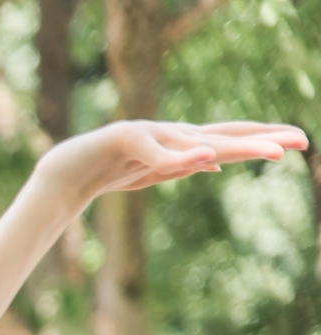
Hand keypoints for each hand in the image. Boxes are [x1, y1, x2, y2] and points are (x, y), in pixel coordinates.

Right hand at [36, 119, 307, 205]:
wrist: (60, 176)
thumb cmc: (103, 173)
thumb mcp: (149, 174)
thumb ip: (179, 166)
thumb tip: (213, 164)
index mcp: (178, 145)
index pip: (228, 140)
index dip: (262, 141)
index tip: (298, 144)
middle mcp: (169, 135)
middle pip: (223, 136)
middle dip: (262, 139)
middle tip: (301, 141)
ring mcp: (148, 135)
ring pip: (198, 142)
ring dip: (237, 147)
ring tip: (270, 152)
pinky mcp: (123, 141)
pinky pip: (156, 152)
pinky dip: (180, 156)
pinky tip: (205, 159)